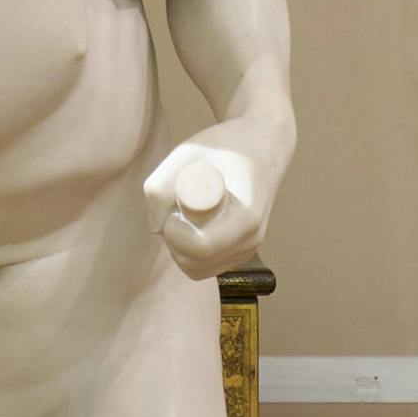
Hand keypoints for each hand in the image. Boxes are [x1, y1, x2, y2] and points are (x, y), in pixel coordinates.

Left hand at [139, 133, 272, 274]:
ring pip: (196, 270)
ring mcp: (248, 249)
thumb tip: (156, 227)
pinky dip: (188, 252)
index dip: (174, 233)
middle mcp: (252, 239)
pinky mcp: (240, 254)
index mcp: (247, 216)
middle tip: (173, 209)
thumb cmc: (225, 147)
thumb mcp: (187, 152)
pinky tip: (192, 223)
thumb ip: (160, 186)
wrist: (261, 147)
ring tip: (184, 214)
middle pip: (195, 264)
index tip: (170, 208)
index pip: (201, 246)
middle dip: (174, 241)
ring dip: (179, 248)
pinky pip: (203, 267)